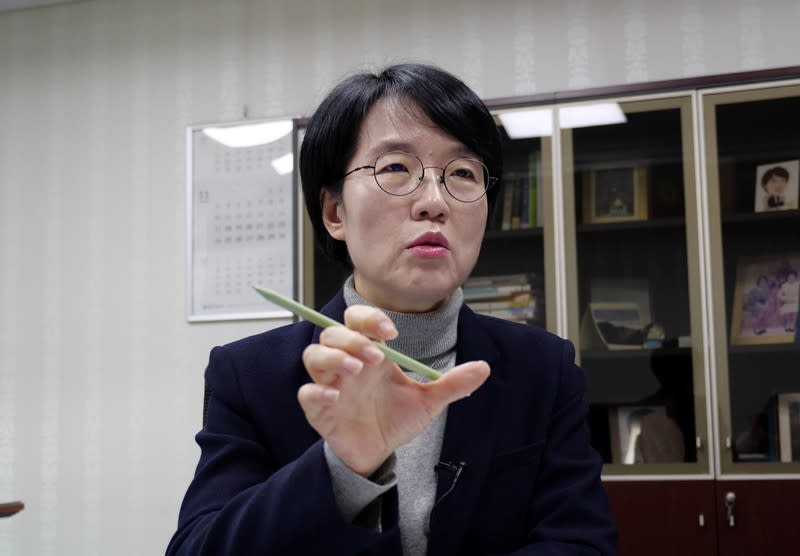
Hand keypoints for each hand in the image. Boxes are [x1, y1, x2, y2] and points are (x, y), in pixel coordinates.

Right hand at [299, 305, 489, 476]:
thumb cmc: (396, 419)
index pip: (359, 320)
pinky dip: (316, 392)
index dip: (370, 318)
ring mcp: (331, 385)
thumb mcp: (428, 401)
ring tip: (355, 370)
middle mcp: (347, 364)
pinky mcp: (320, 411)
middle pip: (333, 333)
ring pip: (314, 356)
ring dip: (332, 357)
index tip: (392, 333)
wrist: (380, 453)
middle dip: (352, 339)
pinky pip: (306, 394)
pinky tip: (333, 396)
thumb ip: (452, 384)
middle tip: (376, 356)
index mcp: (370, 353)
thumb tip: (484, 367)